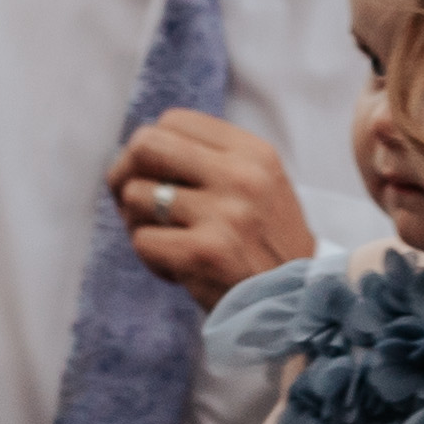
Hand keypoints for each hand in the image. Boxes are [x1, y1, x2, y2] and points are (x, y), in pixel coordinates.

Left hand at [114, 109, 312, 308]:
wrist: (298, 302)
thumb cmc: (266, 244)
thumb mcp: (258, 185)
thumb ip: (210, 160)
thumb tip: (137, 149)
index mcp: (253, 152)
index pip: (174, 120)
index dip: (150, 146)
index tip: (150, 173)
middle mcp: (240, 176)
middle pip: (145, 145)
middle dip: (125, 172)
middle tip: (130, 200)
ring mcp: (224, 214)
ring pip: (136, 196)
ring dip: (138, 223)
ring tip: (167, 241)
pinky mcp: (206, 252)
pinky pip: (142, 241)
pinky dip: (151, 258)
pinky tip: (177, 268)